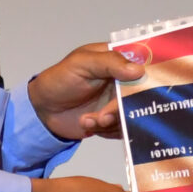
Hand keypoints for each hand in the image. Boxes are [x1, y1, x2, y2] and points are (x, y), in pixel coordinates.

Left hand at [28, 42, 142, 141]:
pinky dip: (105, 130)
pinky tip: (87, 124)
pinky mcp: (113, 121)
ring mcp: (118, 102)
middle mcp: (122, 81)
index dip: (150, 74)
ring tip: (89, 120)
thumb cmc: (60, 80)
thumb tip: (139, 70)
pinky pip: (122, 130)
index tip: (149, 87)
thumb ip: (110, 63)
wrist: (42, 110)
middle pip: (140, 95)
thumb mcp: (82, 63)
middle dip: (121, 108)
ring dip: (110, 121)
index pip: (144, 64)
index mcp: (117, 61)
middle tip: (104, 116)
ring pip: (132, 115)